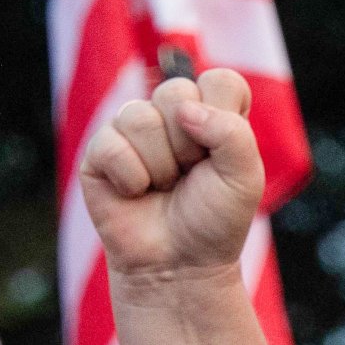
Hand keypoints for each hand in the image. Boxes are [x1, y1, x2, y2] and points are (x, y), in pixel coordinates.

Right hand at [77, 68, 264, 282]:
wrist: (180, 264)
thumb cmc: (215, 220)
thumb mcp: (244, 178)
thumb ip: (232, 133)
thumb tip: (185, 109)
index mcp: (212, 113)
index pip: (220, 80)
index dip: (224, 115)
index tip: (222, 154)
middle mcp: (172, 115)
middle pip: (176, 91)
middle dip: (189, 145)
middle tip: (190, 175)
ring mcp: (132, 129)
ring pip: (140, 116)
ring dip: (160, 165)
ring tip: (163, 187)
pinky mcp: (100, 151)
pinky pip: (111, 143)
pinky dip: (131, 177)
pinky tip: (136, 194)